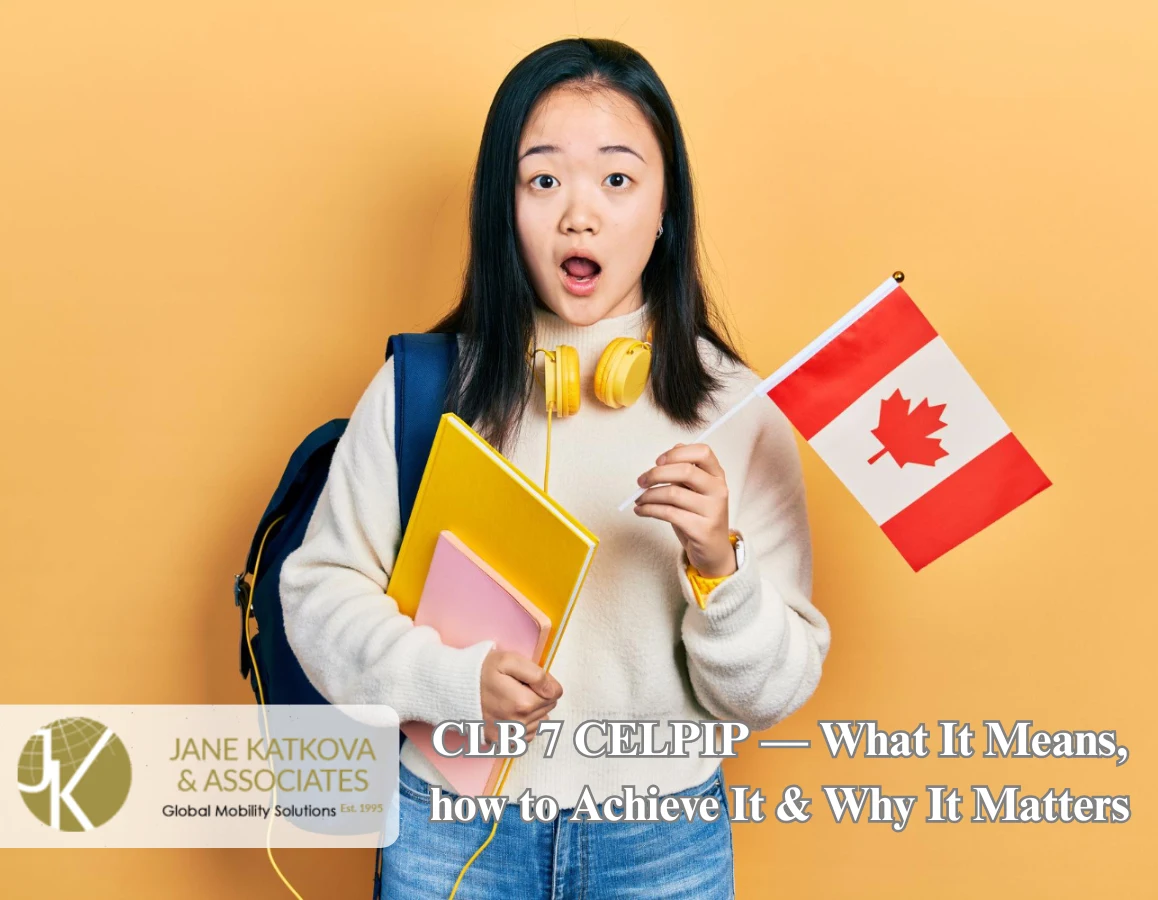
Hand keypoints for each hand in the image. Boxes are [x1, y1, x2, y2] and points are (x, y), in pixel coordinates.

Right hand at [479, 648, 562, 745]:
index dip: (543, 682)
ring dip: (530, 711)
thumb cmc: (481, 671)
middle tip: (515, 686)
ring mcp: (508, 736)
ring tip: (510, 699)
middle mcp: (517, 725)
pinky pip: (526, 737)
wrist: (452, 689)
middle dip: (537, 696)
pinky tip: (509, 713)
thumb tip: (554, 690)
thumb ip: (537, 675)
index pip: (554, 694)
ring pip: (538, 723)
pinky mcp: (500, 743)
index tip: (526, 678)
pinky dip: (523, 726)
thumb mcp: (509, 661)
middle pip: (547, 708)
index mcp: (523, 703)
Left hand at [634, 442, 736, 576]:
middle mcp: (719, 490)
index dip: (677, 454)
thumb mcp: (695, 491)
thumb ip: (686, 471)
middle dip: (656, 474)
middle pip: (685, 471)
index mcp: (717, 476)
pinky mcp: (702, 529)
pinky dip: (649, 510)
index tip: (658, 461)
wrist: (713, 551)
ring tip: (639, 500)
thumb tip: (671, 451)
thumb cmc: (699, 517)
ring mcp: (713, 510)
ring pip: (673, 494)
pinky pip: (669, 513)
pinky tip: (641, 511)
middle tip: (641, 481)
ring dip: (648, 495)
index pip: (703, 452)